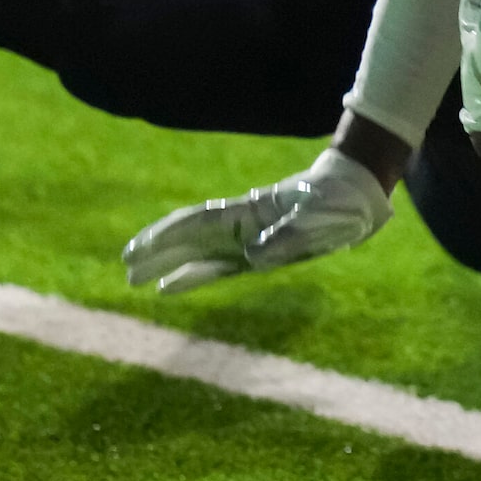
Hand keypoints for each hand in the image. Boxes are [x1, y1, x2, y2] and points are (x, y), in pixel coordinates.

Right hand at [122, 147, 390, 293]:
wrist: (355, 194)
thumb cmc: (335, 203)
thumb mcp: (316, 220)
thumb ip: (287, 238)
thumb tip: (253, 257)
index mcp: (248, 214)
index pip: (197, 225)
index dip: (166, 237)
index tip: (138, 250)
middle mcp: (240, 226)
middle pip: (187, 238)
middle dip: (156, 251)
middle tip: (125, 268)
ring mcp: (245, 238)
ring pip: (195, 252)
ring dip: (166, 265)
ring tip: (134, 279)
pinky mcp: (257, 252)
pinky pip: (215, 266)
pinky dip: (192, 275)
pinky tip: (170, 286)